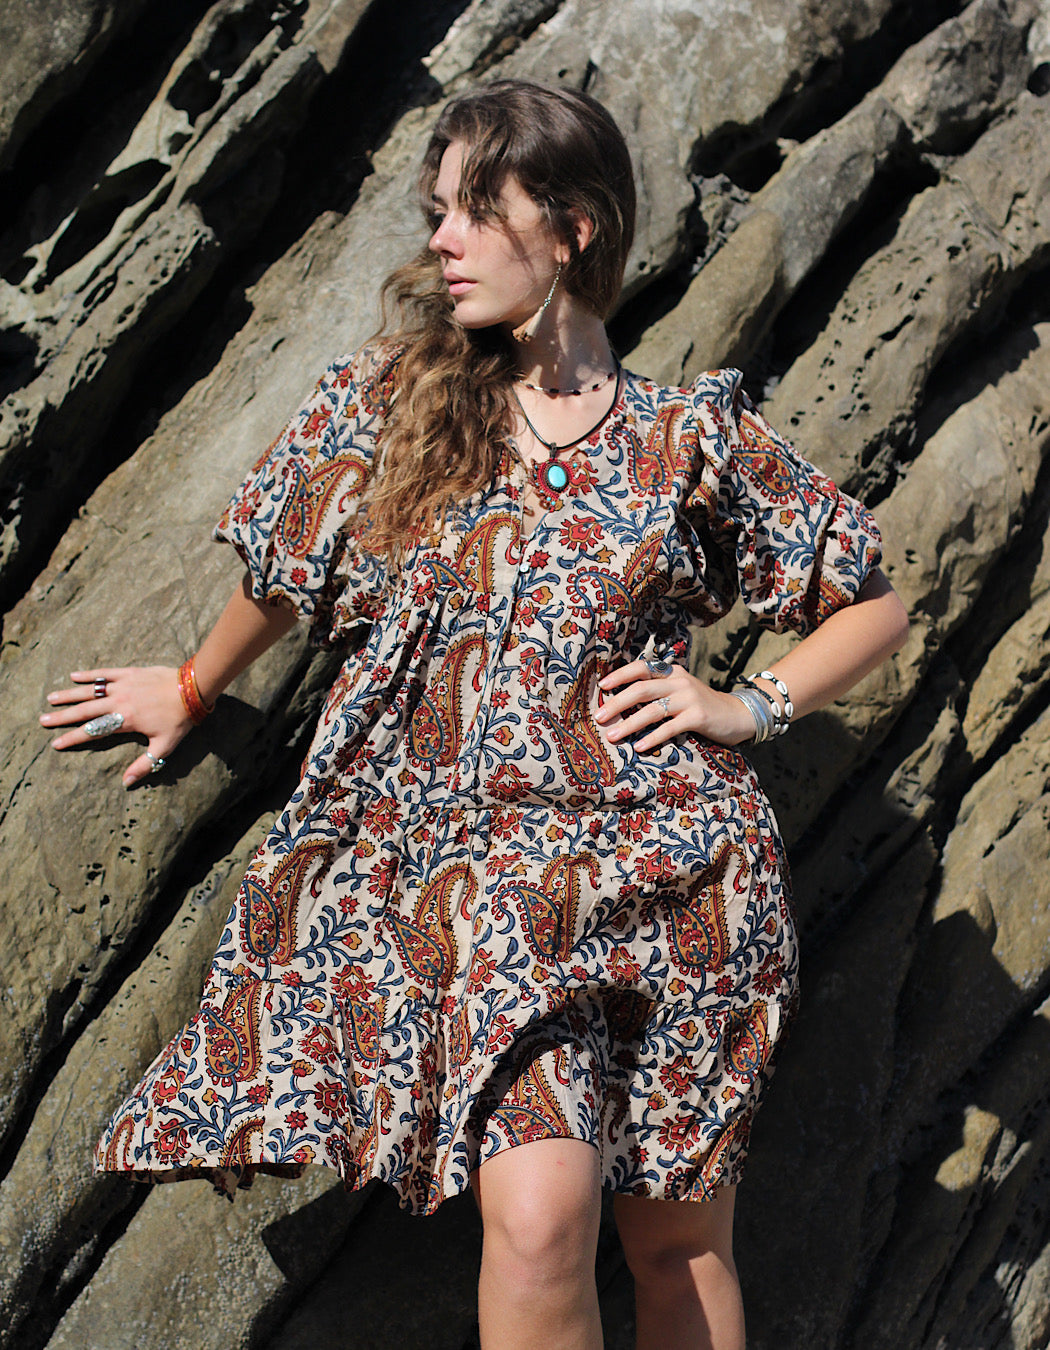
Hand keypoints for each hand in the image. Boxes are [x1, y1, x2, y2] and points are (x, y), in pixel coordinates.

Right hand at [41, 667, 194, 787]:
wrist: (192, 689)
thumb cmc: (179, 719)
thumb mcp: (164, 746)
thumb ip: (145, 765)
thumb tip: (126, 783)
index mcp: (125, 721)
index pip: (92, 732)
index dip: (73, 738)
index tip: (56, 744)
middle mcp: (119, 703)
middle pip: (84, 711)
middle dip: (62, 717)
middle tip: (42, 720)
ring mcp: (122, 686)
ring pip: (90, 691)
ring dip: (69, 695)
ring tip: (51, 699)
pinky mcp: (129, 672)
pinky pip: (104, 673)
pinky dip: (89, 674)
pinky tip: (74, 675)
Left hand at [595, 659, 754, 749]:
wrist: (738, 715)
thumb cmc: (702, 707)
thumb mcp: (680, 692)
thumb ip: (658, 692)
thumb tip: (622, 702)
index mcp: (672, 672)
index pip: (641, 668)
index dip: (620, 676)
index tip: (602, 686)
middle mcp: (680, 681)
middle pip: (641, 689)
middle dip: (617, 703)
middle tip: (599, 716)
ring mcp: (690, 698)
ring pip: (653, 709)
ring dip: (630, 723)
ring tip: (613, 735)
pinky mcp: (699, 716)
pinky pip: (670, 727)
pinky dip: (653, 737)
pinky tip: (640, 747)